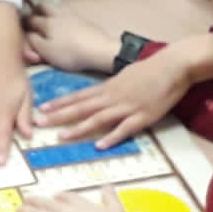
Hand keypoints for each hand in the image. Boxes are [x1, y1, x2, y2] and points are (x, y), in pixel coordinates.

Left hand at [2, 185, 133, 211]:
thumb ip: (111, 198)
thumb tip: (108, 186)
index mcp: (81, 204)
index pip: (66, 197)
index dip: (59, 198)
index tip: (56, 198)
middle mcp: (64, 210)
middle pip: (45, 202)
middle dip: (36, 202)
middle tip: (29, 201)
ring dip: (23, 211)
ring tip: (18, 211)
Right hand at [24, 3, 121, 75]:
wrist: (99, 49)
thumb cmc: (69, 53)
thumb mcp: (46, 51)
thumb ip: (33, 42)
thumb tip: (28, 34)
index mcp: (46, 23)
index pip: (30, 18)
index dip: (23, 21)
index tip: (19, 23)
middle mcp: (57, 15)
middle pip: (43, 6)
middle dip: (36, 10)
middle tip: (33, 16)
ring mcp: (72, 16)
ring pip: (56, 7)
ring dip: (49, 11)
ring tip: (47, 19)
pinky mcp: (83, 21)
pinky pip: (67, 13)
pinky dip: (61, 16)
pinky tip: (64, 24)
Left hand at [36, 51, 191, 147]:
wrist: (173, 66)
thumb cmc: (151, 69)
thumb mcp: (125, 75)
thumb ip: (112, 87)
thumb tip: (100, 93)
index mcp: (108, 87)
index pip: (79, 96)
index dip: (59, 104)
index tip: (42, 109)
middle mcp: (112, 97)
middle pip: (81, 108)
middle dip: (59, 116)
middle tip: (39, 123)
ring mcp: (127, 107)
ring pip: (98, 119)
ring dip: (79, 128)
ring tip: (62, 137)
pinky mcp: (142, 116)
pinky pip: (124, 129)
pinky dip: (111, 137)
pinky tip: (99, 146)